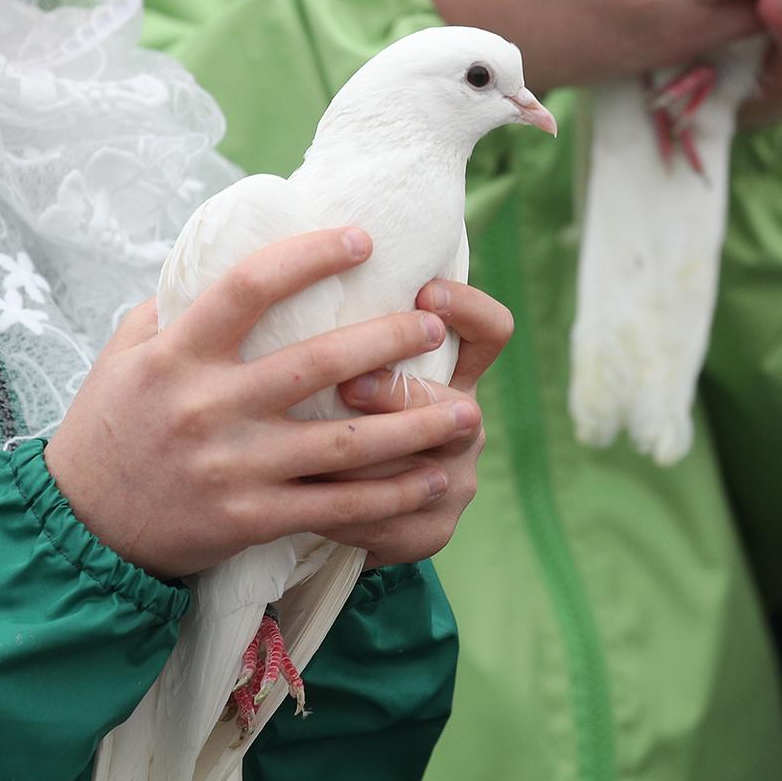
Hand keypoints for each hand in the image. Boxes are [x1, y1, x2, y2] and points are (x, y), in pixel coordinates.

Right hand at [45, 228, 482, 580]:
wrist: (80, 527)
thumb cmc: (108, 428)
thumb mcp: (124, 354)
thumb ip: (172, 308)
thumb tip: (220, 254)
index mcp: (177, 353)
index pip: (251, 285)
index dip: (312, 256)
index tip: (363, 239)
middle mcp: (208, 405)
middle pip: (319, 364)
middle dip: (389, 340)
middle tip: (435, 323)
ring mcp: (233, 465)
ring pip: (344, 442)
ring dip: (414, 425)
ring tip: (467, 411)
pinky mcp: (251, 518)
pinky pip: (337, 505)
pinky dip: (392, 494)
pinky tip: (433, 479)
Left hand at [323, 281, 513, 567]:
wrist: (331, 503)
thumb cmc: (324, 412)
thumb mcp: (337, 365)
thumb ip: (335, 326)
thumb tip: (291, 250)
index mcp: (449, 374)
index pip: (490, 332)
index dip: (469, 310)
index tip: (425, 293)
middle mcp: (464, 424)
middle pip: (459, 407)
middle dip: (400, 395)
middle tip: (349, 387)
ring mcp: (455, 481)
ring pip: (420, 472)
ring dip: (359, 462)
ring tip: (305, 454)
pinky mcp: (433, 530)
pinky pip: (392, 524)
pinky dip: (344, 515)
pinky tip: (303, 508)